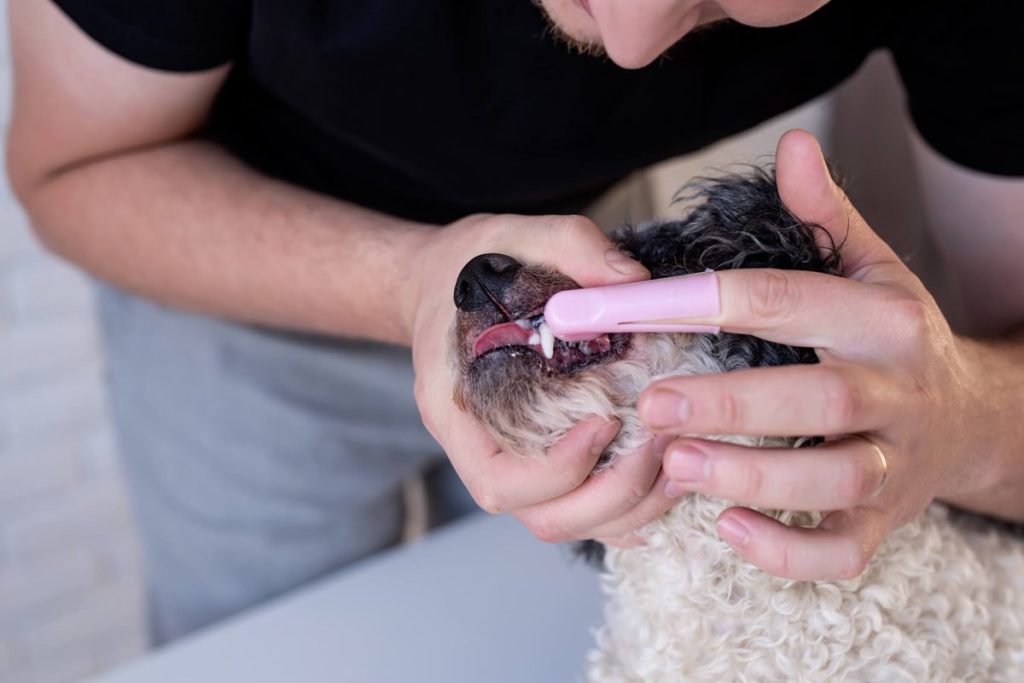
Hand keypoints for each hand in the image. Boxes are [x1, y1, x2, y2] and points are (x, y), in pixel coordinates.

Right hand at [409, 213, 677, 544]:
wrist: (443, 283)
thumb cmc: (471, 267)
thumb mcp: (515, 235)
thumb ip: (572, 247)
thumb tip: (634, 283)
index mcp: (456, 411)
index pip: (498, 480)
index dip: (559, 468)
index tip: (606, 419)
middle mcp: (481, 450)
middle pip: (543, 517)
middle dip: (612, 495)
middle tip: (662, 445)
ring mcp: (514, 462)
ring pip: (570, 524)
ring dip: (631, 508)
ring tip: (679, 463)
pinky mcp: (543, 461)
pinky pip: (585, 510)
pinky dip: (629, 511)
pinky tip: (667, 482)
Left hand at [638, 129, 985, 579]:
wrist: (970, 419)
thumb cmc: (894, 339)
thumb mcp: (872, 269)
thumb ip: (825, 215)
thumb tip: (792, 144)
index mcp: (881, 320)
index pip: (786, 301)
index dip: (700, 303)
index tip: (621, 310)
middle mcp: (894, 393)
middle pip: (818, 401)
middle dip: (732, 405)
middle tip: (651, 406)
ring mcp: (893, 464)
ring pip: (833, 481)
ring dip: (753, 476)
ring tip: (677, 465)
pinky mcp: (884, 522)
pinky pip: (843, 551)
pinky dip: (787, 550)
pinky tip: (727, 527)